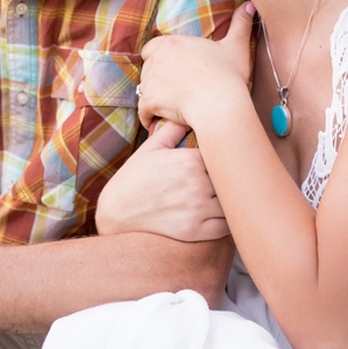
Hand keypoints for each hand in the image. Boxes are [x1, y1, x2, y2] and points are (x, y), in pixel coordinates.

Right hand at [95, 120, 228, 241]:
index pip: (224, 155)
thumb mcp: (150, 148)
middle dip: (230, 178)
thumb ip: (172, 130)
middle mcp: (197, 184)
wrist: (116, 212)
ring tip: (226, 196)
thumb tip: (186, 116)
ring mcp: (197, 210)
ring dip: (231, 200)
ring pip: (231, 203)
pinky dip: (228, 222)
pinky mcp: (195, 232)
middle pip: (231, 179)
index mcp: (190, 160)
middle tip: (231, 178)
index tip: (225, 158)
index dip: (226, 157)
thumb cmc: (133, 178)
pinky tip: (222, 215)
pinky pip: (225, 227)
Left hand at [138, 2, 254, 130]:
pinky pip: (143, 111)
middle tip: (171, 88)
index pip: (152, 47)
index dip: (159, 58)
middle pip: (147, 68)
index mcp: (172, 43)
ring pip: (144, 89)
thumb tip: (249, 5)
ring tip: (167, 106)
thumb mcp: (236, 46)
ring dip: (152, 96)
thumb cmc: (228, 74)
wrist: (219, 102)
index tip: (171, 68)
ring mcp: (150, 80)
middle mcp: (156, 58)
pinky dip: (148, 116)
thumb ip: (240, 23)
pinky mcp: (149, 101)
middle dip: (156, 77)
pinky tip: (155, 121)